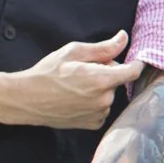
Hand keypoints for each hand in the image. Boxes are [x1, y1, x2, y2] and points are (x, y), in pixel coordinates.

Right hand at [3, 31, 144, 129]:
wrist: (27, 99)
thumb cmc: (48, 73)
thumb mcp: (74, 52)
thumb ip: (103, 48)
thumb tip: (123, 38)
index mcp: (101, 79)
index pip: (132, 71)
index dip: (136, 63)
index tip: (136, 59)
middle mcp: (104, 100)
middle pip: (117, 81)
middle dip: (106, 73)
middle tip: (84, 70)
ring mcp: (98, 114)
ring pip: (109, 95)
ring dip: (100, 89)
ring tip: (76, 86)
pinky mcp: (93, 124)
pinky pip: (102, 109)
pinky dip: (94, 103)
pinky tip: (77, 99)